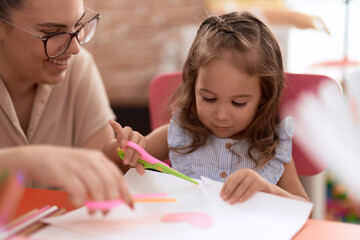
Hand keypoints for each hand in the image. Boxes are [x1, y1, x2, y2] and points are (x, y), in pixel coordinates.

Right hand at [15, 145, 133, 209]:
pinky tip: (76, 201)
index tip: (131, 204)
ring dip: (97, 204)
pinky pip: (78, 191)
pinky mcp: (64, 174)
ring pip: (96, 188)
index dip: (126, 192)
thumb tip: (114, 198)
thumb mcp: (86, 166)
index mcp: (98, 158)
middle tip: (106, 211)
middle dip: (111, 200)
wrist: (38, 157)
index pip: (118, 176)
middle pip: (110, 183)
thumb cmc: (65, 165)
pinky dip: (80, 201)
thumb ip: (100, 178)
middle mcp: (90, 160)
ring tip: (93, 211)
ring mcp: (77, 166)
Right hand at [108, 120, 145, 174]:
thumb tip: (142, 172)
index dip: (136, 155)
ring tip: (122, 146)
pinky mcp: (120, 132)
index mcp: (142, 141)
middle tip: (126, 162)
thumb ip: (139, 165)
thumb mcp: (136, 160)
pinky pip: (118, 127)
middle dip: (130, 152)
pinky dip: (114, 125)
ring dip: (124, 138)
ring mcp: (129, 132)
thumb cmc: (133, 154)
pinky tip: (110, 121)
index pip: (141, 147)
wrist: (127, 148)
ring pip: (127, 131)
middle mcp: (137, 135)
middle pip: (134, 141)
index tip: (132, 164)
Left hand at [220, 169, 272, 203]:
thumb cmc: (254, 189)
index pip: (231, 179)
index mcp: (241, 172)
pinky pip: (251, 189)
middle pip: (235, 181)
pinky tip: (241, 200)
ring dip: (236, 194)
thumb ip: (236, 187)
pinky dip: (245, 195)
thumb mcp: (243, 186)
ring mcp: (255, 176)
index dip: (225, 187)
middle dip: (229, 190)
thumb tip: (223, 195)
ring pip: (243, 185)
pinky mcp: (261, 182)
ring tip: (232, 201)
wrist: (270, 191)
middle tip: (225, 199)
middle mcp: (248, 172)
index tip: (221, 195)